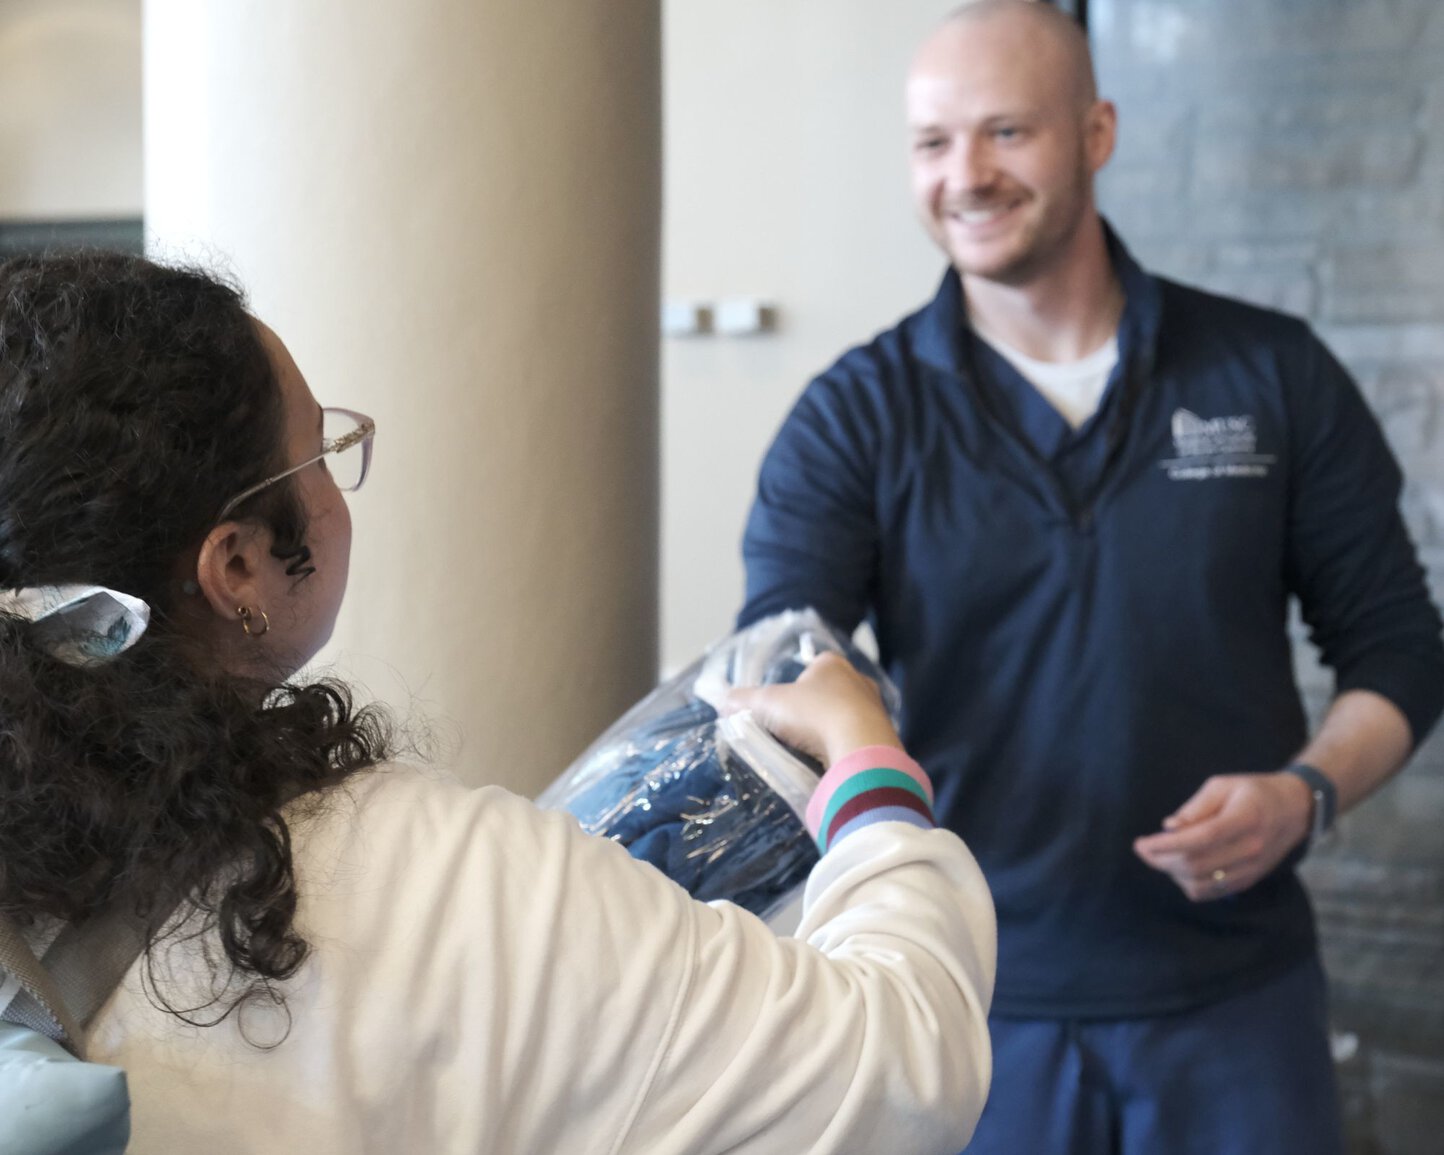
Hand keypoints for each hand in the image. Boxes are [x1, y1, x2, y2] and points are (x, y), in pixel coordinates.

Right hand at [724, 651, 902, 765]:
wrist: (860, 747)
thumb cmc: (813, 713)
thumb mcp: (768, 703)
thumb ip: (743, 700)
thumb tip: (723, 701)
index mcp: (833, 664)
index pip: (813, 666)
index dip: (796, 684)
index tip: (783, 706)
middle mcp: (859, 680)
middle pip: (830, 692)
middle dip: (814, 708)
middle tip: (795, 729)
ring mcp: (876, 709)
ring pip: (847, 716)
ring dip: (831, 729)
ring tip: (812, 749)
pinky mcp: (885, 736)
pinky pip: (859, 739)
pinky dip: (845, 747)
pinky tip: (831, 760)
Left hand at [1132, 772, 1313, 901]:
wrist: (1295, 811)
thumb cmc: (1253, 792)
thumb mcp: (1222, 786)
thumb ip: (1195, 808)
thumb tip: (1169, 827)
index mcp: (1245, 818)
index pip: (1200, 839)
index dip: (1166, 844)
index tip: (1141, 843)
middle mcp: (1250, 848)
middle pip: (1196, 865)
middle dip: (1161, 860)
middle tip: (1142, 848)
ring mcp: (1251, 869)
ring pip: (1200, 883)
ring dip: (1171, 873)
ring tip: (1159, 855)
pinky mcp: (1248, 880)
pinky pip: (1211, 891)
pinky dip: (1188, 883)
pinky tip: (1179, 866)